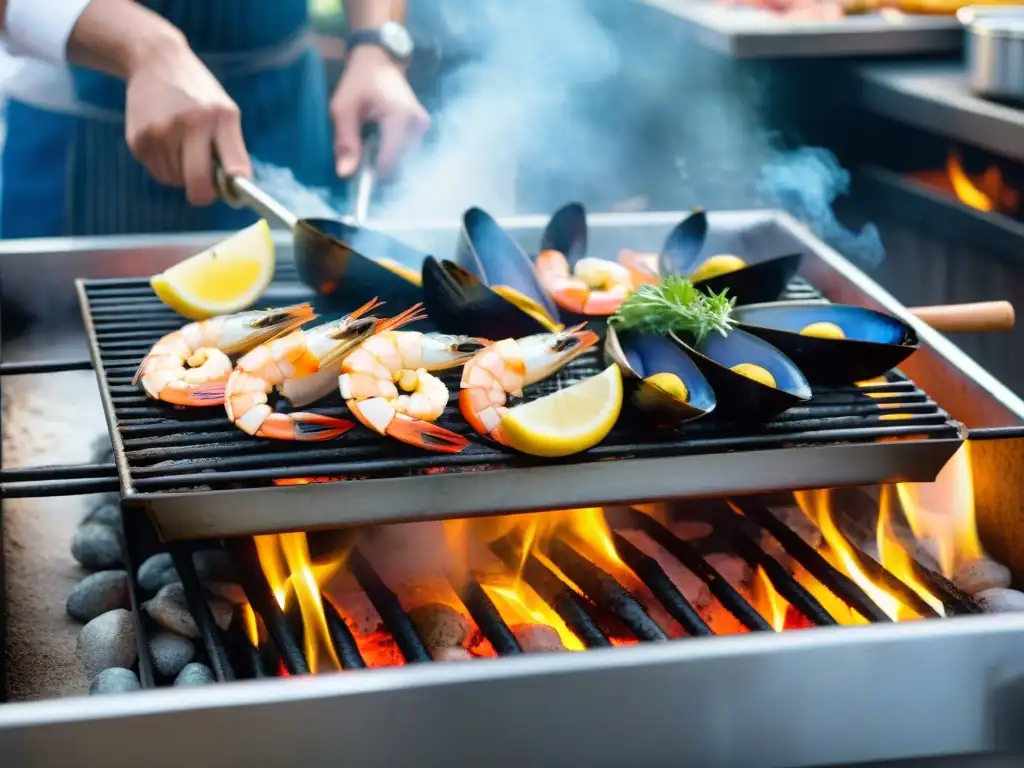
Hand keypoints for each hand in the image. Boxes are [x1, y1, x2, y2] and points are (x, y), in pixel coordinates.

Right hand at [123, 34, 251, 205]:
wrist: (156, 62)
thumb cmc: (199, 95)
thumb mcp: (226, 112)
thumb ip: (233, 151)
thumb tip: (239, 190)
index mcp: (218, 118)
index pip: (231, 169)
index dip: (232, 189)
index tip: (232, 194)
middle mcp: (188, 124)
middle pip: (198, 184)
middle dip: (204, 192)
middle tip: (206, 186)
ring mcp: (159, 133)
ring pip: (176, 181)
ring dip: (182, 175)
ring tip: (183, 147)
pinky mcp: (138, 141)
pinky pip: (158, 173)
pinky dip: (166, 167)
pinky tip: (167, 144)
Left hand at [330, 46, 429, 178]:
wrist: (380, 59)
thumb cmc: (359, 81)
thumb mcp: (343, 108)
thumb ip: (345, 141)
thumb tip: (345, 174)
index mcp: (399, 117)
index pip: (390, 160)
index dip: (372, 172)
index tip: (357, 171)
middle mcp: (417, 124)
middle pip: (397, 162)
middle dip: (378, 164)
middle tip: (361, 150)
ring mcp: (423, 126)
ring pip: (403, 159)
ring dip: (384, 157)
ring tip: (370, 141)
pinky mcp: (422, 128)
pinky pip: (407, 151)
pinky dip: (391, 150)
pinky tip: (380, 138)